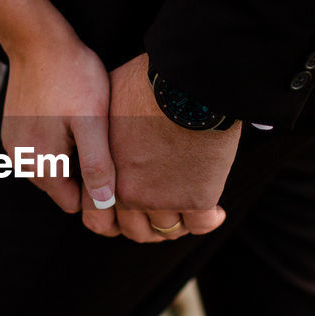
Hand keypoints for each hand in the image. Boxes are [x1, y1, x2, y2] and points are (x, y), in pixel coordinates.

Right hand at [2, 22, 115, 215]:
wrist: (37, 39)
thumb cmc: (72, 76)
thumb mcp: (92, 120)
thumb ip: (97, 163)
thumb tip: (103, 203)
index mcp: (41, 163)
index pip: (72, 203)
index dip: (94, 189)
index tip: (109, 164)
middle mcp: (21, 160)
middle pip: (61, 188)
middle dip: (81, 173)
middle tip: (99, 141)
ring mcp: (14, 145)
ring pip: (50, 169)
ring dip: (68, 157)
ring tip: (85, 128)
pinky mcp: (13, 129)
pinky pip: (39, 151)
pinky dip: (55, 142)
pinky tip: (68, 119)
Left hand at [104, 53, 239, 242]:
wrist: (187, 86)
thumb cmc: (145, 85)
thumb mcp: (106, 106)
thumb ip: (101, 135)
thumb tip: (102, 135)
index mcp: (103, 176)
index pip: (98, 220)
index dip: (114, 221)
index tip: (130, 212)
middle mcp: (129, 195)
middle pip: (136, 230)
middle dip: (148, 226)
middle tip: (161, 214)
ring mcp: (162, 201)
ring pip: (168, 230)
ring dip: (179, 222)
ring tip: (190, 210)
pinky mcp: (196, 200)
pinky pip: (201, 225)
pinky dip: (209, 220)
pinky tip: (216, 211)